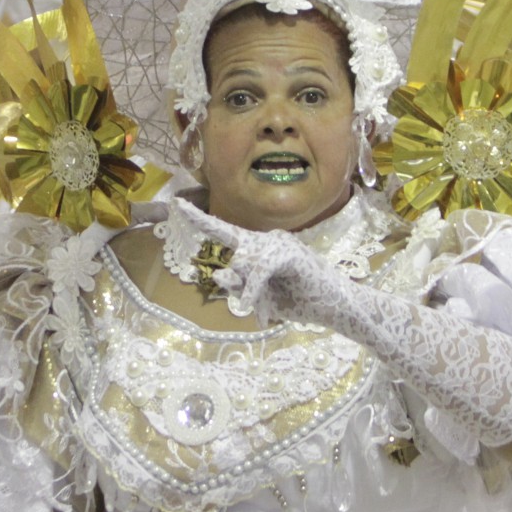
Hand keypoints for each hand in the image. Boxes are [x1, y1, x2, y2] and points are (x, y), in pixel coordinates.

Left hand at [167, 201, 323, 318]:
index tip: (178, 203)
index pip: (224, 231)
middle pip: (230, 245)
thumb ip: (238, 286)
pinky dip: (253, 290)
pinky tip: (255, 308)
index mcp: (258, 248)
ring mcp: (279, 243)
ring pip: (241, 263)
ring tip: (265, 305)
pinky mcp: (288, 254)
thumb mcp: (260, 298)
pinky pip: (258, 270)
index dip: (200, 219)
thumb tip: (218, 273)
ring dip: (249, 290)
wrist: (333, 307)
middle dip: (225, 258)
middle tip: (227, 264)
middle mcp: (266, 240)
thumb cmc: (297, 301)